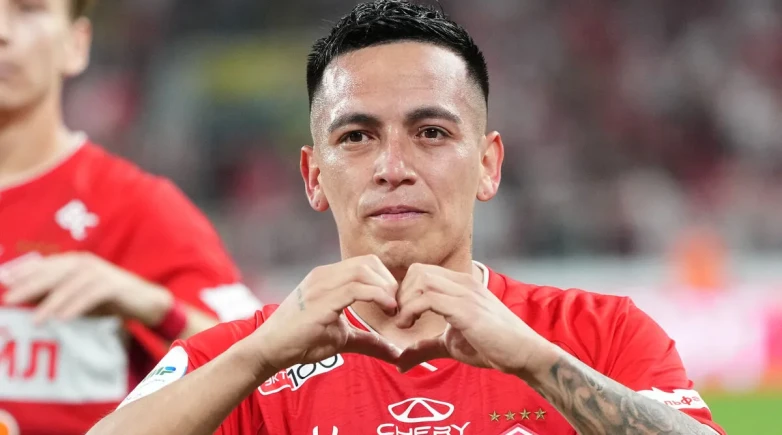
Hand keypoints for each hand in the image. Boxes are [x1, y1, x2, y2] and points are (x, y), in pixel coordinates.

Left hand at [2, 252, 172, 325]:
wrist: (145, 301)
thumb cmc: (108, 300)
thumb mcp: (77, 297)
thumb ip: (53, 295)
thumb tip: (21, 298)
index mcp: (75, 262)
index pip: (43, 265)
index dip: (22, 272)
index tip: (3, 281)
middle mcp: (86, 263)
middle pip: (53, 273)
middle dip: (29, 286)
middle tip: (8, 299)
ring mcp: (101, 272)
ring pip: (70, 286)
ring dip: (51, 303)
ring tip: (36, 320)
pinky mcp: (115, 285)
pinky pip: (91, 295)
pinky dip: (76, 307)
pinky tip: (63, 318)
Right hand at [251, 255, 400, 370]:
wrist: (269, 349)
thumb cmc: (301, 341)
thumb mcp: (341, 337)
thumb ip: (368, 340)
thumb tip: (395, 353)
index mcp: (327, 277)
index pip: (365, 263)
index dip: (385, 279)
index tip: (394, 302)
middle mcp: (324, 275)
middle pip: (368, 262)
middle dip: (389, 282)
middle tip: (396, 306)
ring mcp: (320, 285)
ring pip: (363, 270)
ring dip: (385, 288)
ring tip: (392, 309)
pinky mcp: (320, 300)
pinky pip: (355, 288)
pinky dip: (377, 295)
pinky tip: (386, 309)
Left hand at [395, 263, 550, 374]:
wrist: (524, 353)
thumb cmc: (492, 346)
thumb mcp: (451, 344)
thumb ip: (426, 347)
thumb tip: (400, 362)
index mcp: (461, 285)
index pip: (422, 271)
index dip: (404, 291)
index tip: (400, 315)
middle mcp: (463, 283)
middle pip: (418, 270)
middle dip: (401, 294)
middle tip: (400, 318)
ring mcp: (465, 293)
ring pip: (421, 280)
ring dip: (404, 301)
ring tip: (404, 324)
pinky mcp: (466, 309)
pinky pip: (428, 299)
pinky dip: (411, 311)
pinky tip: (410, 327)